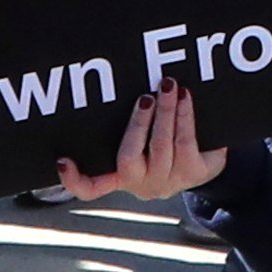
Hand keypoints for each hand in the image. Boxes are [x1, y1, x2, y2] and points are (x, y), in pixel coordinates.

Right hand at [57, 85, 226, 201]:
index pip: (90, 187)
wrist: (208, 157)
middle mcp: (140, 183)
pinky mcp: (192, 173)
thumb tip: (114, 83)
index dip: (74, 180)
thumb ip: (122, 122)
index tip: (62, 161)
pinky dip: (184, 115)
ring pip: (160, 146)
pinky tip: (184, 97)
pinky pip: (185, 142)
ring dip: (165, 112)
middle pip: (128, 159)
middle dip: (137, 125)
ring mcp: (167, 180)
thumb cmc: (165, 140)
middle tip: (145, 97)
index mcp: (119, 176)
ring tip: (168, 86)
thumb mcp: (142, 136)